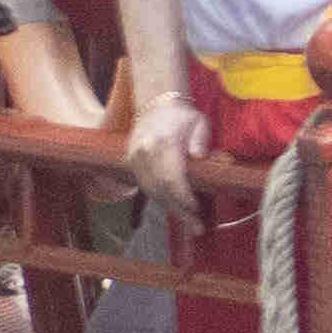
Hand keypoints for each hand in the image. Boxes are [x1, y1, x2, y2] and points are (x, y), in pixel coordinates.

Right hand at [119, 83, 201, 223]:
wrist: (156, 105)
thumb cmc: (183, 116)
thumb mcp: (199, 122)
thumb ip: (201, 139)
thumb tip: (199, 156)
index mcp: (163, 142)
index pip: (172, 177)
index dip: (184, 197)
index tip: (197, 209)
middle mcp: (145, 152)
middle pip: (161, 189)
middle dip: (180, 211)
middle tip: (196, 228)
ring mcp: (135, 158)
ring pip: (151, 191)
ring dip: (170, 208)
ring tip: (189, 223)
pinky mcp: (130, 162)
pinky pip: (145, 186)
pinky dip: (160, 199)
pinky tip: (174, 208)